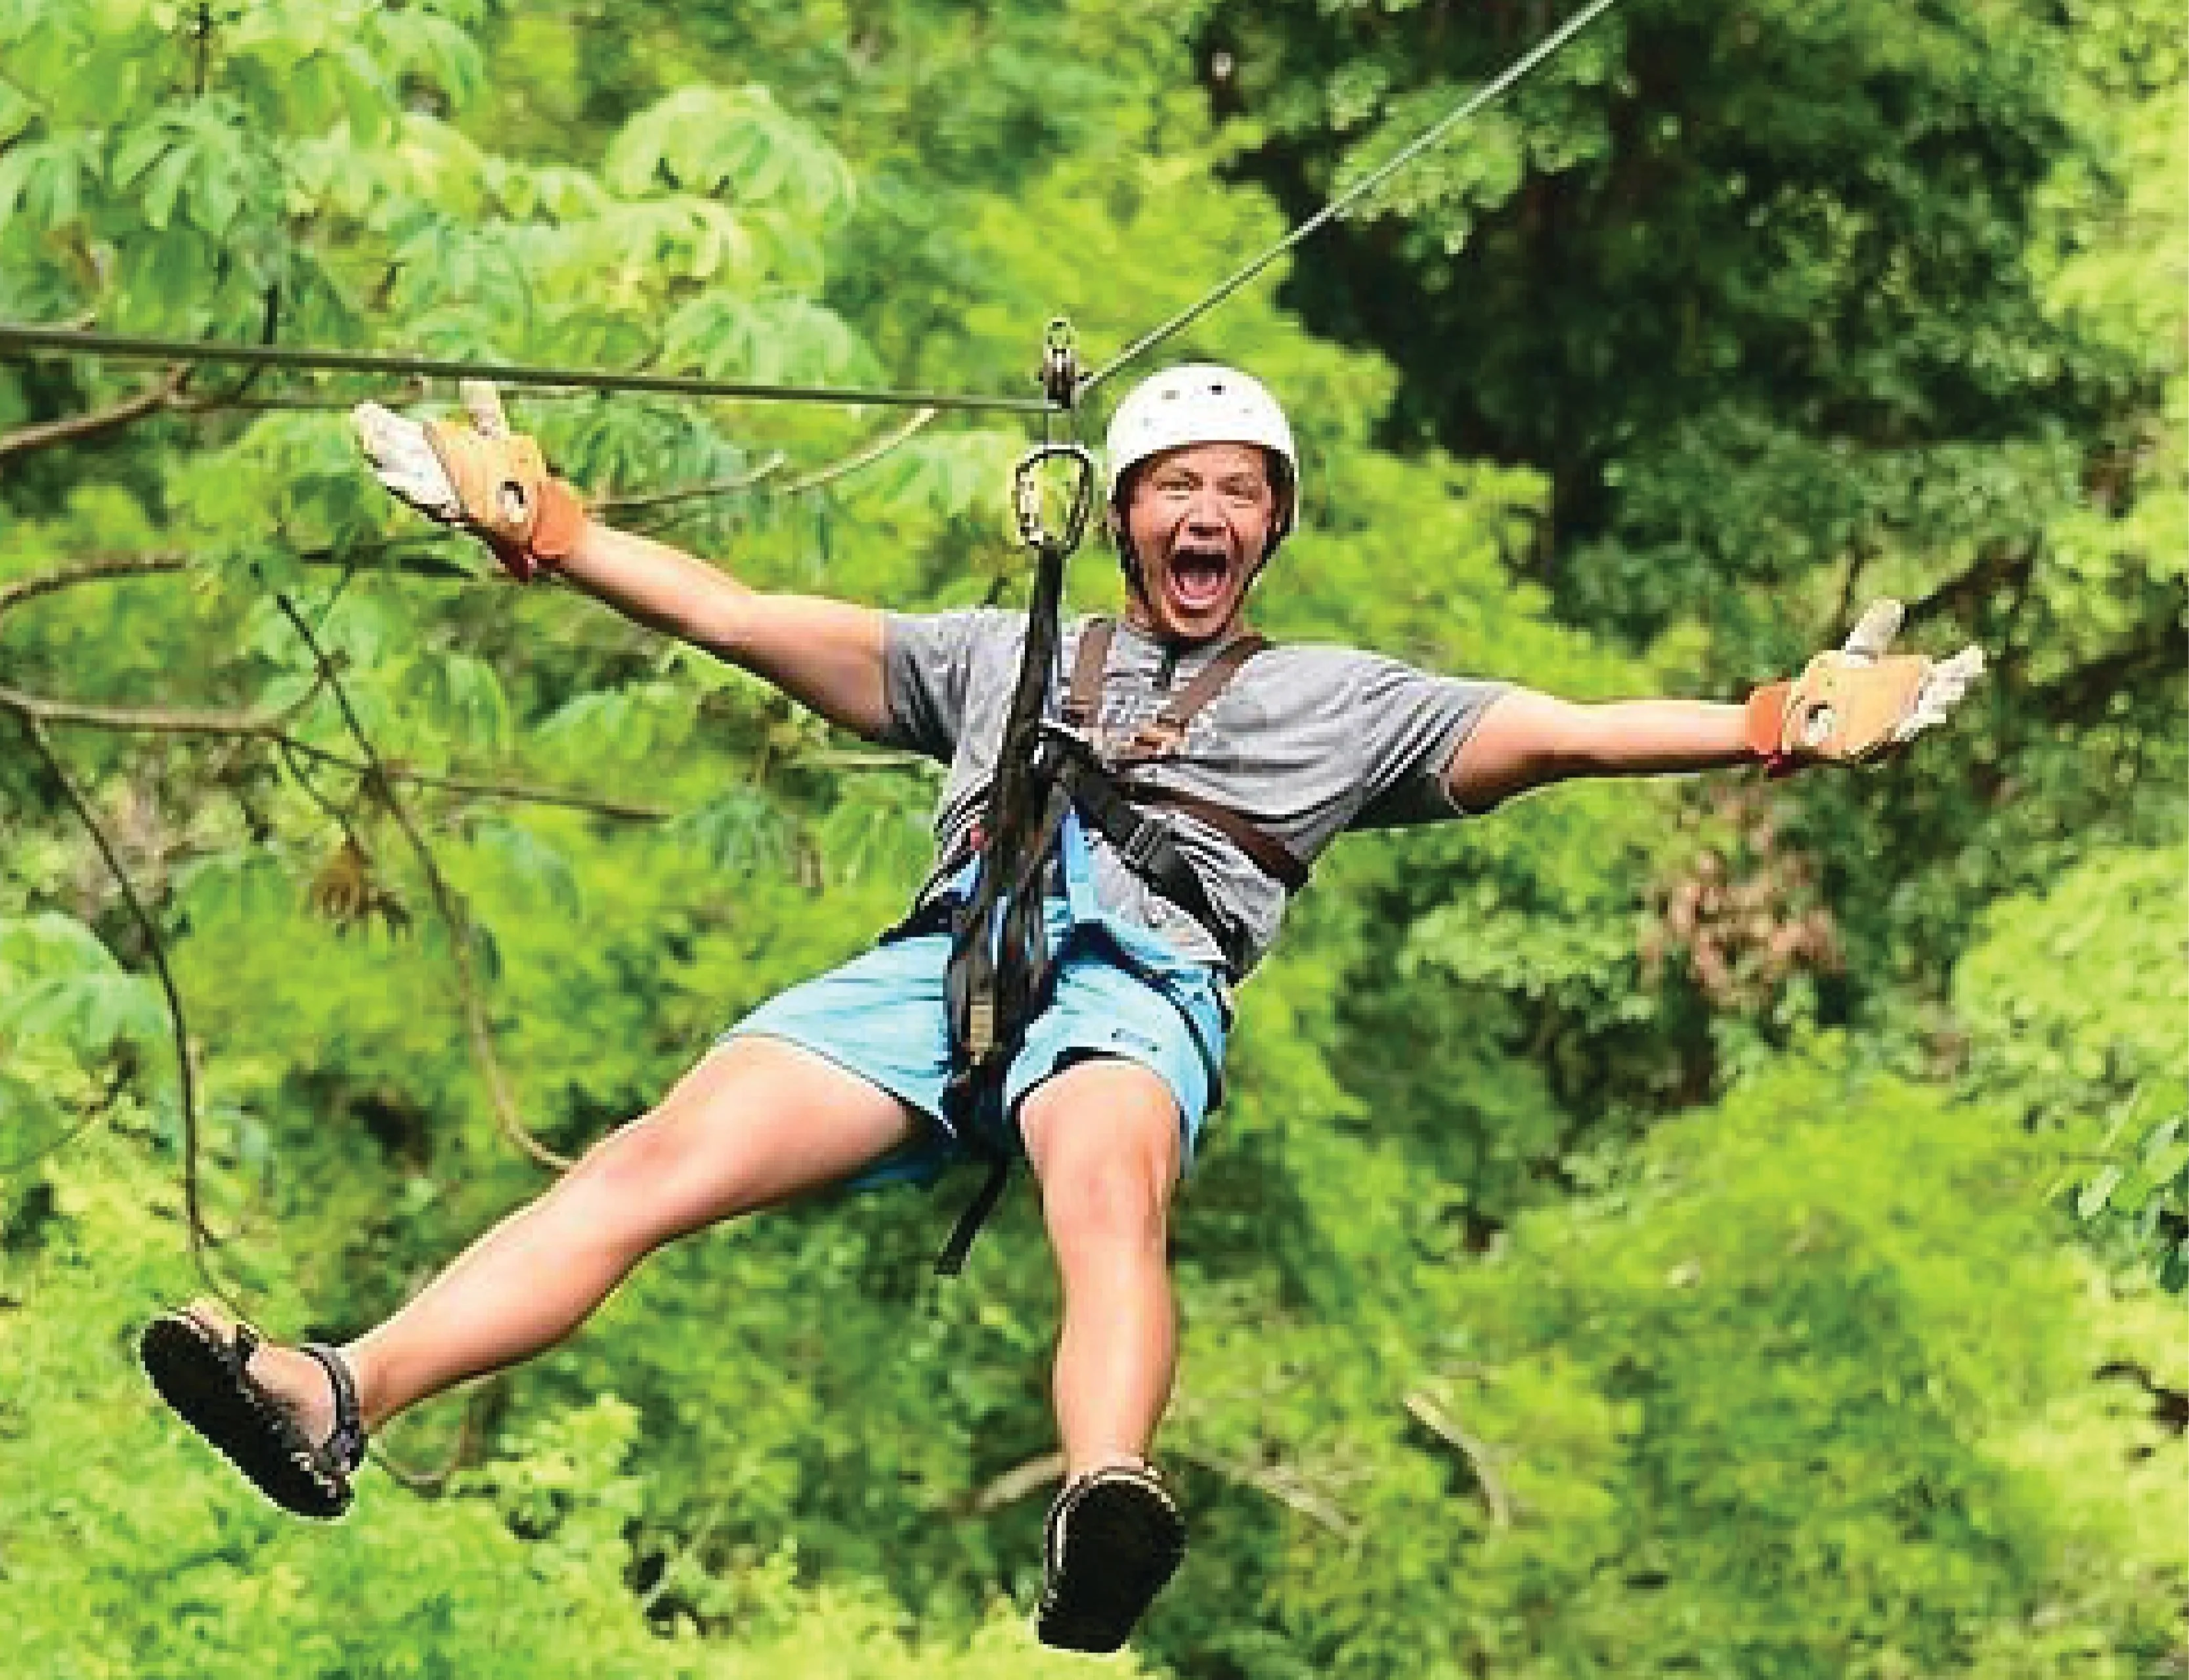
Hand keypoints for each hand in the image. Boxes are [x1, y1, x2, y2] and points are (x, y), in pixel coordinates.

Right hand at [351, 383, 584, 579]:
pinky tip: (394, 481)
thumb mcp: (497, 439)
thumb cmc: (516, 479)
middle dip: (377, 443)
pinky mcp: (458, 513)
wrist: (539, 514)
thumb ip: (484, 413)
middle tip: (358, 423)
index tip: (364, 409)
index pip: (405, 438)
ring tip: (368, 450)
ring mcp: (446, 497)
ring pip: (408, 482)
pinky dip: (413, 492)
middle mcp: (438, 478)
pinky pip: (431, 503)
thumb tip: (475, 381)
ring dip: (388, 466)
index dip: (383, 424)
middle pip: (399, 459)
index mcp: (442, 458)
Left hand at [1748, 599, 1984, 768]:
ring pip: (1915, 726)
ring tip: (1937, 710)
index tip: (1975, 655)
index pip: (1945, 676)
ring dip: (1927, 718)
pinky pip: (1885, 745)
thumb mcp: (1855, 655)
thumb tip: (1893, 604)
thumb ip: (1874, 633)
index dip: (1963, 668)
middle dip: (1948, 693)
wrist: (1795, 714)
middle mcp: (1905, 711)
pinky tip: (1905, 727)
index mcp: (1909, 688)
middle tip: (1955, 683)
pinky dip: (1896, 736)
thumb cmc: (1832, 686)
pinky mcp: (1866, 749)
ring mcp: (1888, 732)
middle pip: (1936, 701)